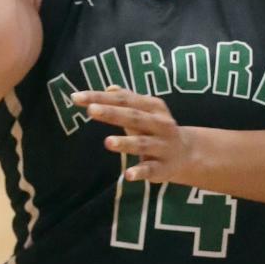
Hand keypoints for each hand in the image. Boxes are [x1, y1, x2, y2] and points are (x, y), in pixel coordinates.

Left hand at [78, 87, 196, 182]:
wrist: (187, 153)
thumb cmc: (156, 128)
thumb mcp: (146, 110)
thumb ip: (127, 99)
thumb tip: (108, 88)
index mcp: (153, 107)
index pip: (124, 99)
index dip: (101, 97)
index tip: (77, 98)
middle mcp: (160, 124)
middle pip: (134, 117)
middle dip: (112, 114)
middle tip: (91, 110)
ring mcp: (162, 147)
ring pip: (142, 144)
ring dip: (126, 143)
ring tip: (108, 142)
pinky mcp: (163, 168)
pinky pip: (151, 170)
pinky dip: (140, 172)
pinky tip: (128, 175)